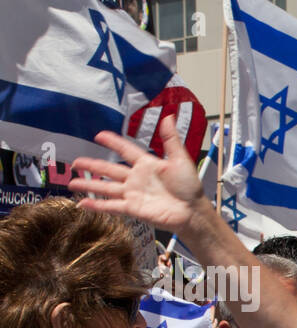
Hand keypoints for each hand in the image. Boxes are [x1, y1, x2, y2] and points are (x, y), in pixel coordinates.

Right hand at [68, 117, 203, 233]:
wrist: (193, 211)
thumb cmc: (190, 187)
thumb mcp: (180, 159)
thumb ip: (170, 139)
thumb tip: (168, 116)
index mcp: (147, 164)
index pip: (125, 150)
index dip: (113, 142)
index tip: (99, 135)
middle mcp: (136, 178)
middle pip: (109, 169)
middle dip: (91, 165)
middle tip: (75, 162)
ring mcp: (133, 193)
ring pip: (106, 187)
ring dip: (89, 185)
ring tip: (72, 182)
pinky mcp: (133, 208)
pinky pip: (111, 206)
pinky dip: (97, 205)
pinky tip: (82, 203)